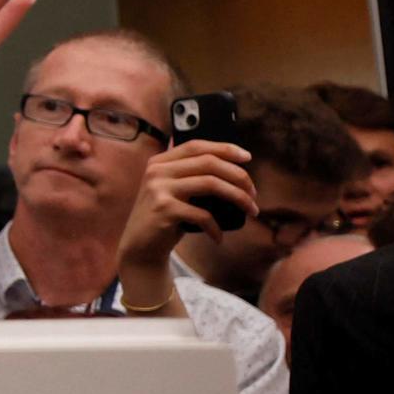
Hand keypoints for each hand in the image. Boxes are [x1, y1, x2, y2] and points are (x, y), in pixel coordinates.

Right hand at [118, 141, 256, 279]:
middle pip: (209, 163)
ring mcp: (158, 189)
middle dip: (239, 176)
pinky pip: (202, 214)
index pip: (197, 146)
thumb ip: (190, 175)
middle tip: (253, 194)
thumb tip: (233, 166)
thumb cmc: (165, 218)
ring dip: (239, 198)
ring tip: (250, 211)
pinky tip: (218, 237)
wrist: (140, 246)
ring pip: (211, 184)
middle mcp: (157, 171)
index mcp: (160, 162)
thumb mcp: (173, 191)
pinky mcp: (164, 210)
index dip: (225, 148)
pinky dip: (216, 228)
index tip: (247, 157)